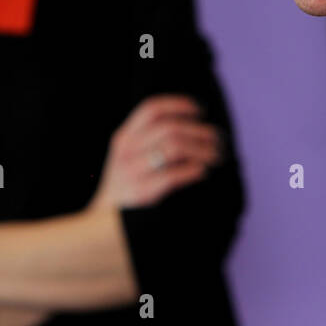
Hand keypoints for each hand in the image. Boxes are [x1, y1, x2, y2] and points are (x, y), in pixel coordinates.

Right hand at [92, 94, 221, 209]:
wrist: (106, 221)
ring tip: (217, 155)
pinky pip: (171, 175)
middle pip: (169, 128)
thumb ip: (150, 138)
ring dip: (201, 149)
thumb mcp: (129, 155)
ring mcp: (131, 171)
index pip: (152, 109)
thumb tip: (196, 124)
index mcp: (124, 137)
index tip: (201, 111)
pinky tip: (203, 171)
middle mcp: (126, 150)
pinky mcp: (140, 192)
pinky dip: (192, 170)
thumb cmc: (127, 184)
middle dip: (200, 131)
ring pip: (173, 147)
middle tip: (219, 139)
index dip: (179, 105)